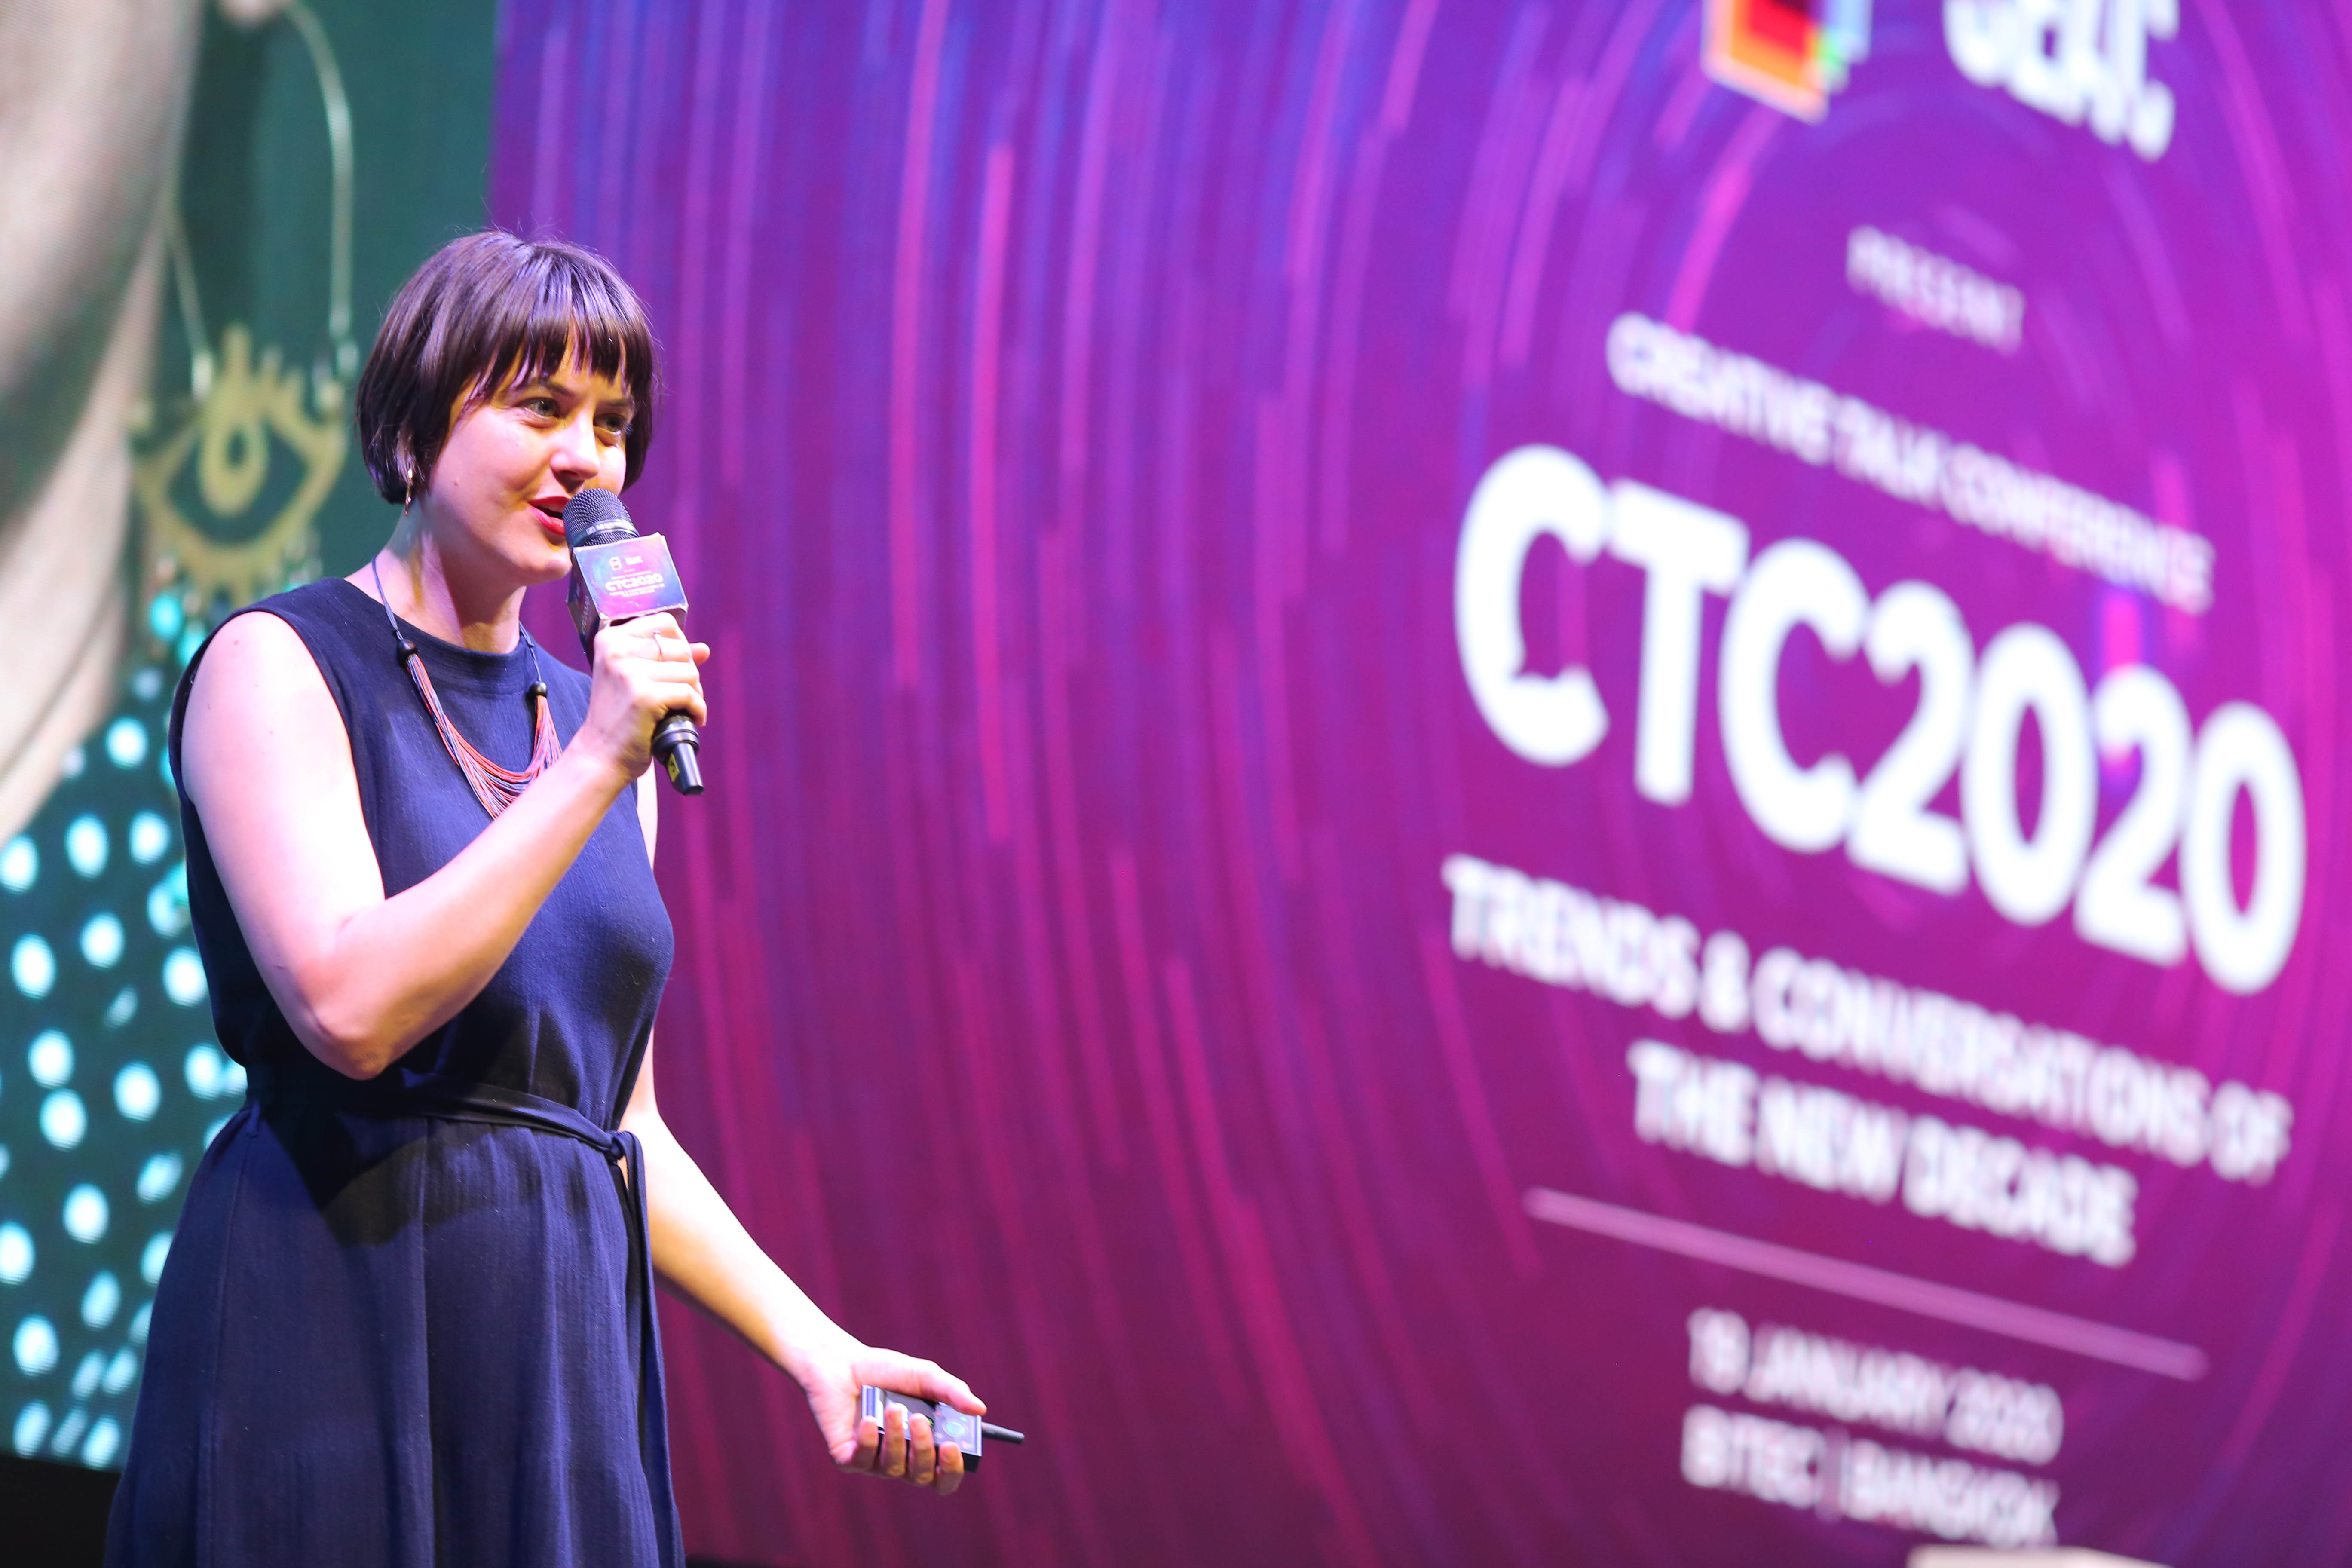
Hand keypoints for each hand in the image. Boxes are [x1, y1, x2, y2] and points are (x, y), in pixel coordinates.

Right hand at [573, 614, 708, 784]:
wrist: (600, 756)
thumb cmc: (620, 717)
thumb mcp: (636, 679)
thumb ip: (667, 659)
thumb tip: (703, 649)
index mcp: (611, 639)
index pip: (665, 623)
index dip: (681, 645)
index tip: (676, 667)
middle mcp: (617, 650)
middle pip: (681, 649)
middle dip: (689, 674)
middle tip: (679, 696)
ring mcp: (629, 672)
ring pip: (689, 671)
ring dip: (694, 693)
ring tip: (681, 709)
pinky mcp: (644, 696)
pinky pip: (689, 694)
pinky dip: (697, 709)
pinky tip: (690, 719)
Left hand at [801, 1339, 985, 1496]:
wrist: (842, 1363)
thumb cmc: (886, 1371)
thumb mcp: (925, 1376)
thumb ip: (951, 1392)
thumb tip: (979, 1409)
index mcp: (925, 1444)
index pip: (944, 1476)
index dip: (952, 1470)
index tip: (953, 1447)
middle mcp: (902, 1458)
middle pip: (922, 1476)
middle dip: (924, 1450)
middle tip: (919, 1419)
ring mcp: (874, 1461)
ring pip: (893, 1469)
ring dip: (896, 1439)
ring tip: (892, 1408)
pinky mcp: (848, 1458)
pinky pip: (862, 1462)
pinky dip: (868, 1442)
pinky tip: (868, 1419)